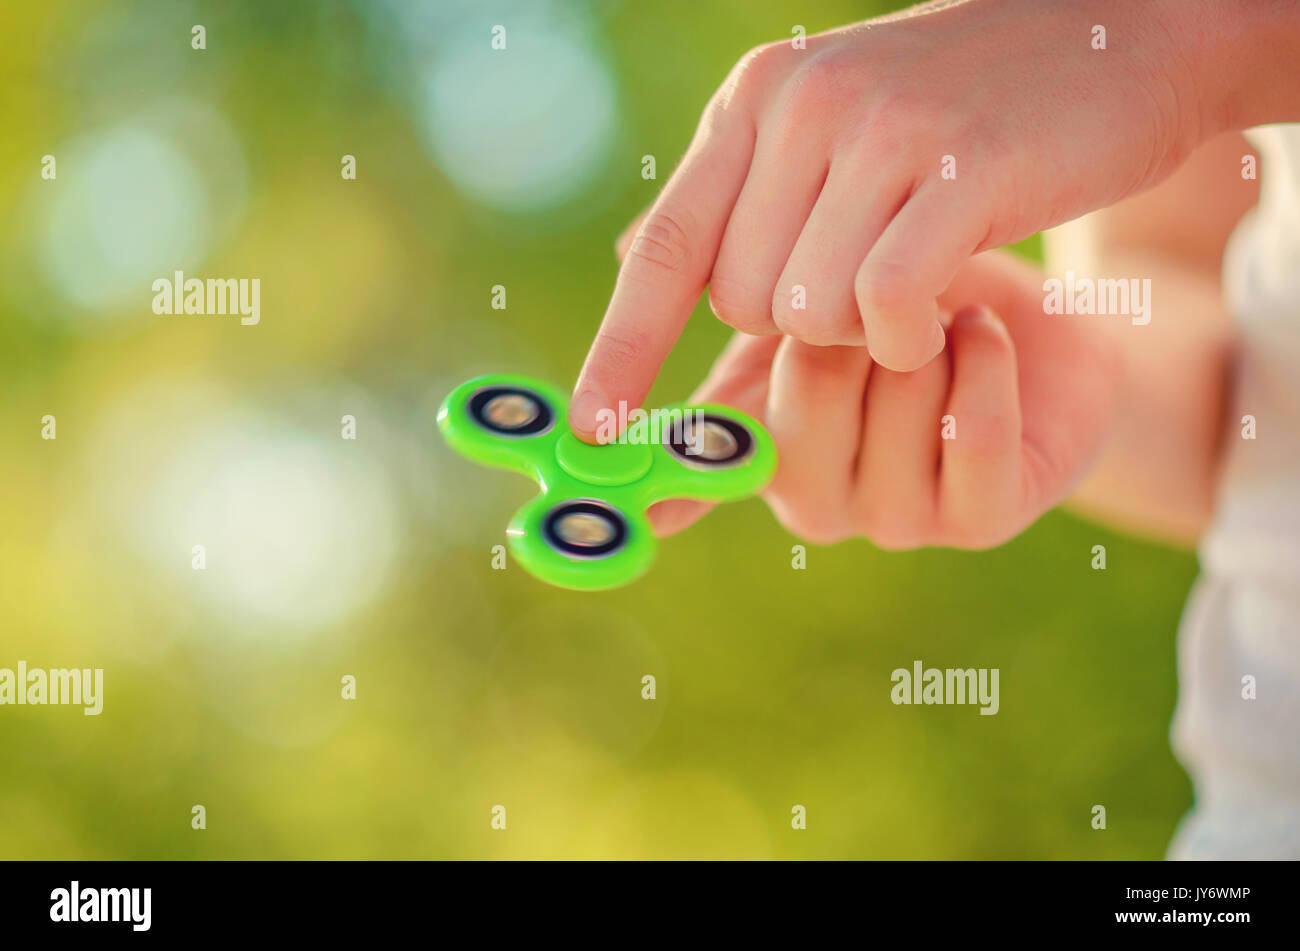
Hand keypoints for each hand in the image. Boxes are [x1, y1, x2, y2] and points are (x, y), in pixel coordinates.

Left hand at [571, 0, 1204, 440]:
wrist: (1117, 34)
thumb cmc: (961, 112)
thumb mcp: (828, 129)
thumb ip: (735, 199)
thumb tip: (632, 262)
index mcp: (757, 100)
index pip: (667, 246)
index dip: (623, 347)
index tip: (592, 428)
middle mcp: (801, 104)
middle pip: (743, 301)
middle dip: (800, 323)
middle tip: (871, 272)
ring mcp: (879, 132)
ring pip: (811, 315)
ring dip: (864, 329)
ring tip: (919, 269)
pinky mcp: (960, 170)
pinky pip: (885, 306)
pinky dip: (910, 331)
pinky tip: (948, 297)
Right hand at [649, 251, 1121, 548]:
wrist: (1038, 334)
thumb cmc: (915, 297)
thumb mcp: (822, 277)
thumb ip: (734, 276)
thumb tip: (625, 250)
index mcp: (758, 446)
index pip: (696, 462)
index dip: (656, 467)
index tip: (600, 463)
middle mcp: (812, 498)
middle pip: (798, 406)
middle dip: (847, 321)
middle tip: (882, 283)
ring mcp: (893, 519)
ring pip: (893, 409)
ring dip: (929, 331)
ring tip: (946, 310)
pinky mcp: (981, 521)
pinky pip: (970, 439)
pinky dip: (983, 364)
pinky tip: (988, 334)